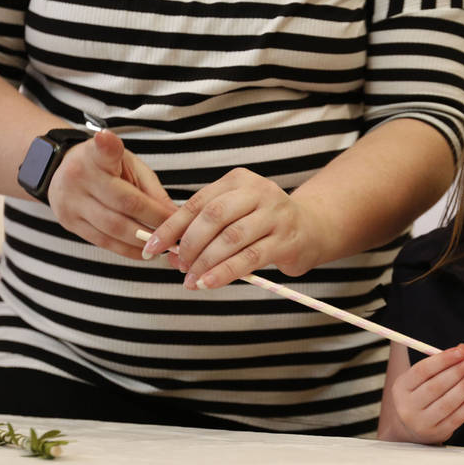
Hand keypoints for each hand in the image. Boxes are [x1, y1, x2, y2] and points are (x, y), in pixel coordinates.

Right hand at [48, 129, 175, 258]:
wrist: (63, 172)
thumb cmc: (107, 167)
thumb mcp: (129, 166)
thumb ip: (152, 189)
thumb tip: (176, 216)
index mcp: (93, 156)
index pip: (103, 153)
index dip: (106, 146)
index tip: (106, 137)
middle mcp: (77, 177)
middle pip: (121, 204)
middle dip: (154, 222)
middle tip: (178, 233)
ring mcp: (70, 202)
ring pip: (112, 229)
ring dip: (143, 241)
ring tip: (165, 246)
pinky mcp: (69, 223)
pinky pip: (103, 242)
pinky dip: (128, 250)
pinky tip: (145, 252)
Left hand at [144, 168, 324, 288]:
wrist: (312, 229)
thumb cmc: (264, 224)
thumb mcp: (235, 217)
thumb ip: (206, 231)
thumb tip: (170, 255)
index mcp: (238, 180)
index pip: (197, 203)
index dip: (171, 227)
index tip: (151, 247)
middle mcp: (258, 192)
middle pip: (214, 217)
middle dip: (190, 245)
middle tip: (179, 267)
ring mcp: (275, 215)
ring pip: (231, 239)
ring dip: (206, 263)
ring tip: (191, 281)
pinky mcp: (286, 240)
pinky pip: (250, 259)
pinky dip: (225, 273)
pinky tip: (209, 283)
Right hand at [386, 344, 463, 444]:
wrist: (412, 428)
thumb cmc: (421, 395)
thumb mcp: (420, 380)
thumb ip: (439, 365)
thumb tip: (462, 350)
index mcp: (401, 387)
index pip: (422, 370)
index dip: (444, 359)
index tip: (462, 350)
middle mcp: (407, 406)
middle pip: (435, 386)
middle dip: (459, 371)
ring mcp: (421, 423)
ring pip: (447, 403)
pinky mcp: (436, 433)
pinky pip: (456, 419)